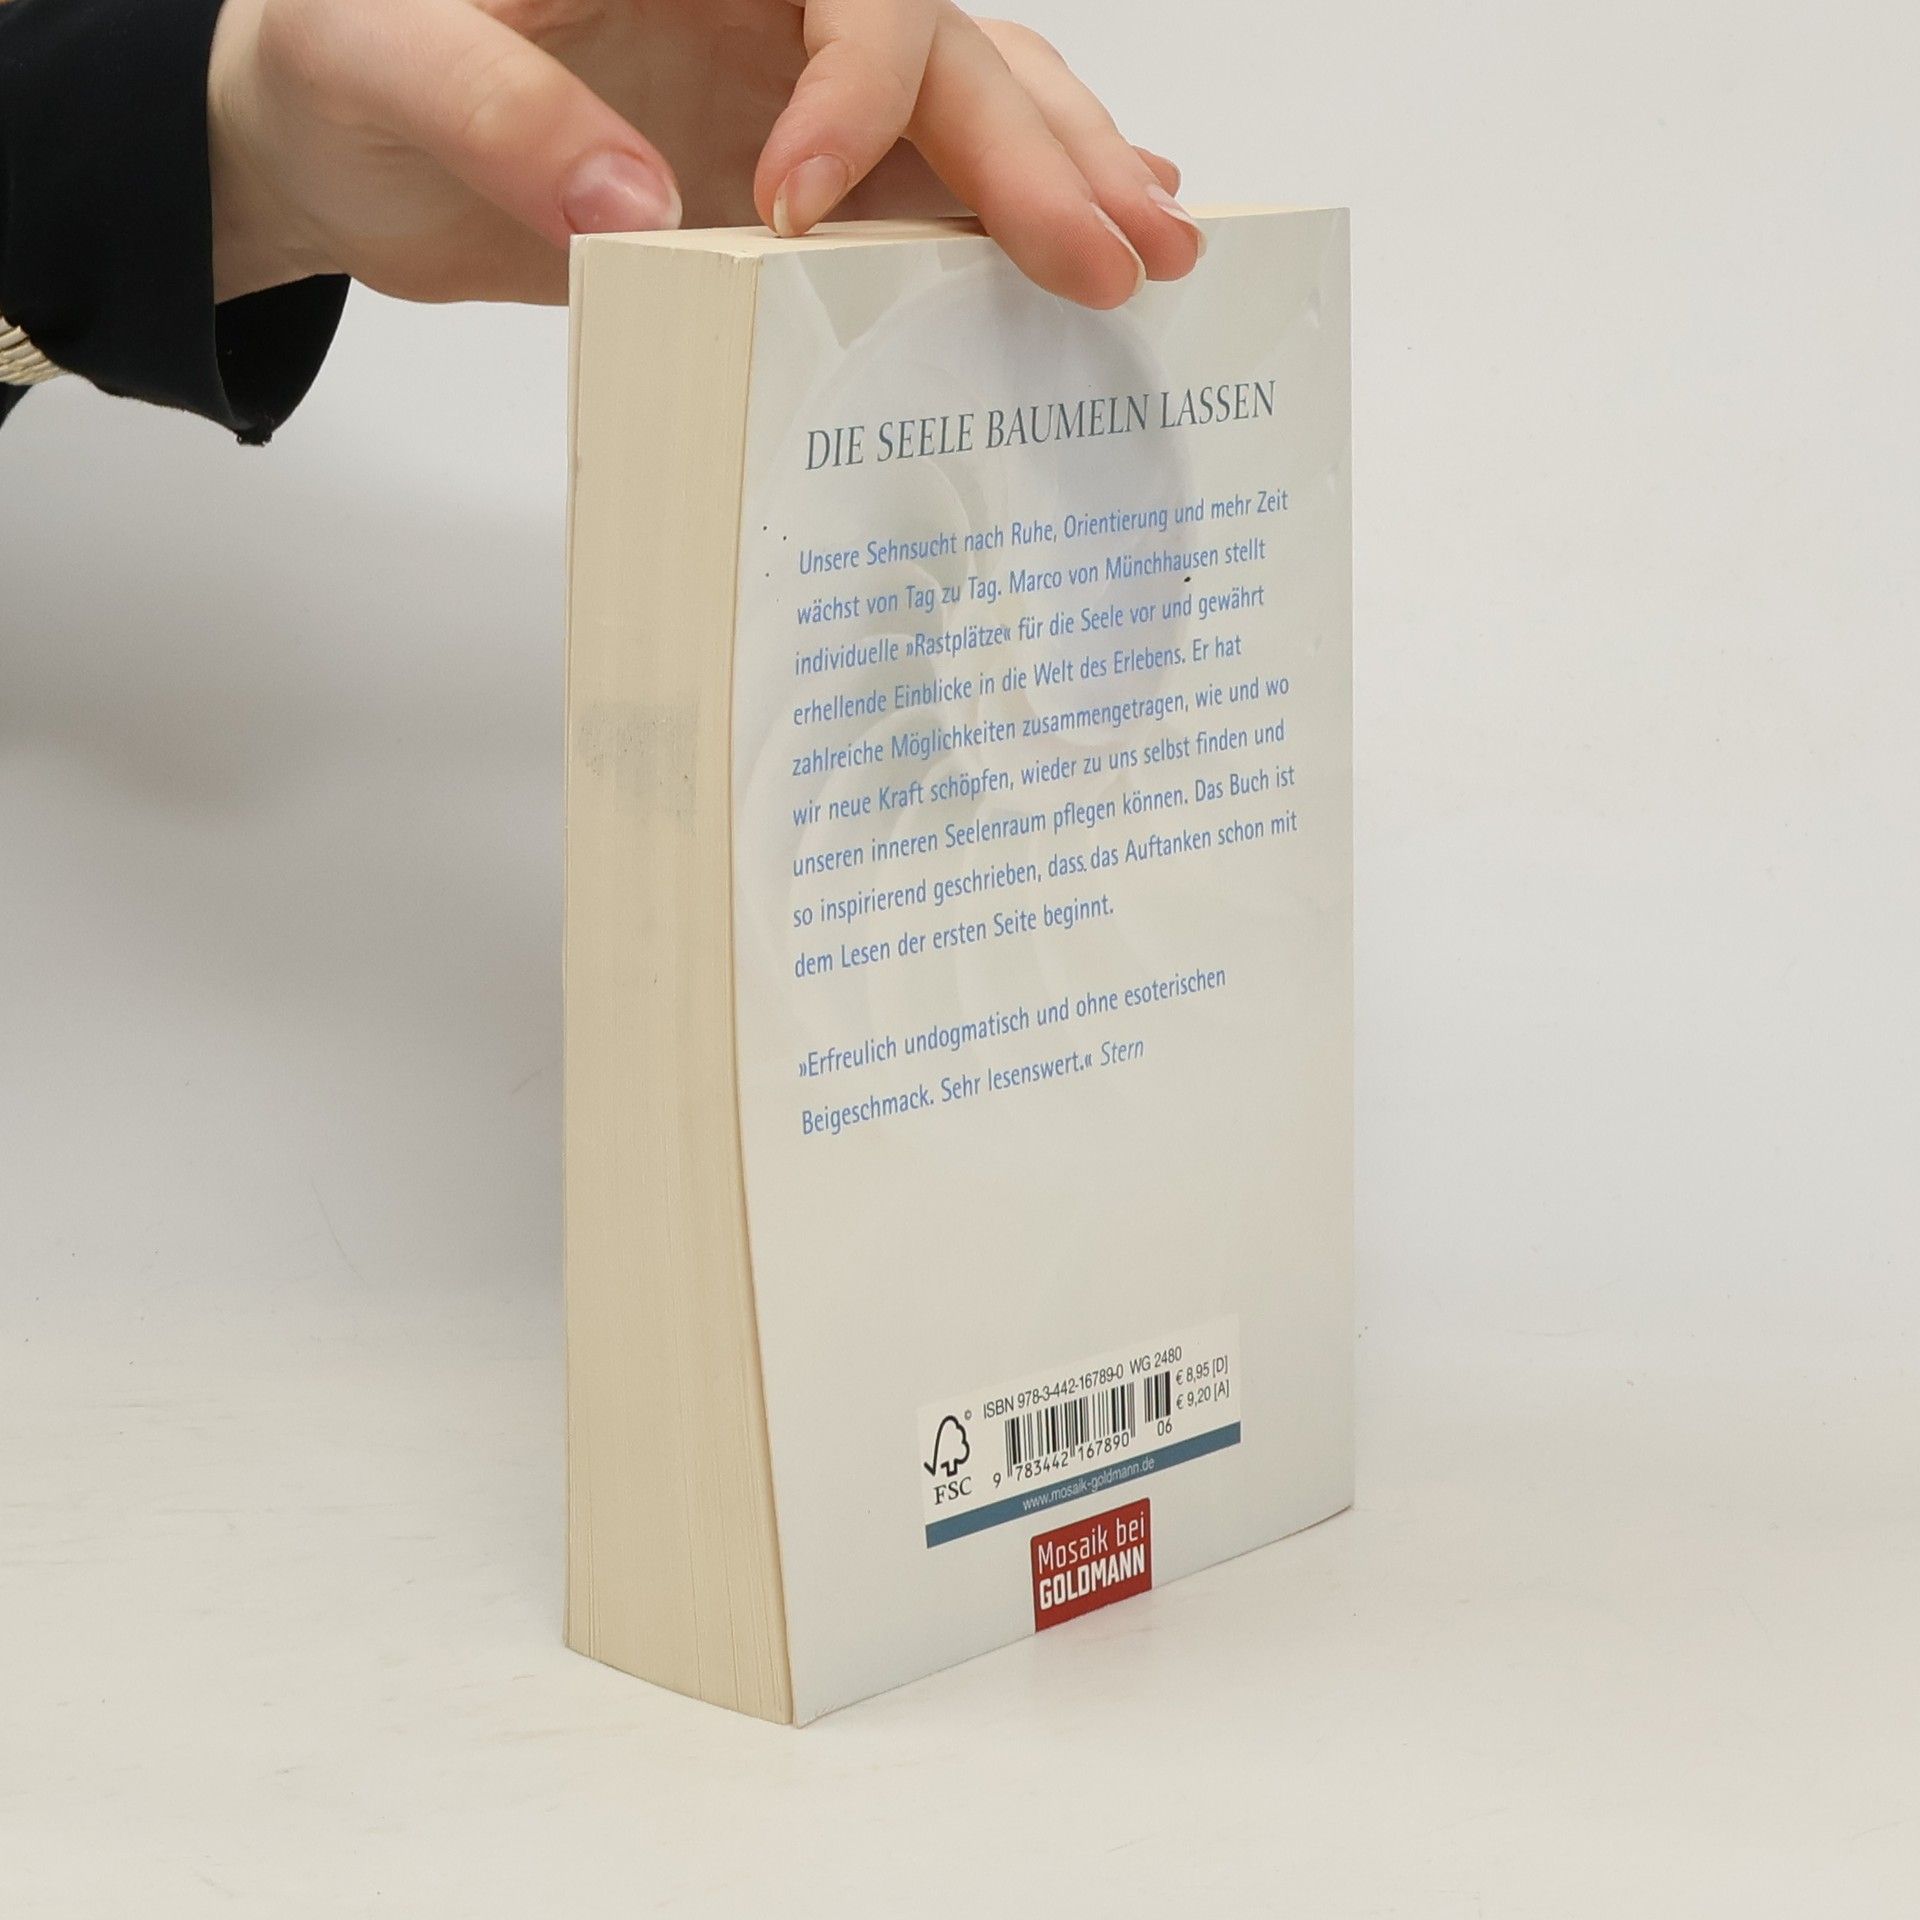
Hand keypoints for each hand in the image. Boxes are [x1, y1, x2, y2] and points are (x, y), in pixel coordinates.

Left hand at [207, 0, 1201, 311]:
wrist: (329, 141)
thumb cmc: (337, 61)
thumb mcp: (378, 56)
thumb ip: (497, 114)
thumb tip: (640, 213)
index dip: (852, 89)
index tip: (796, 209)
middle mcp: (764, 8)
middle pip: (943, 53)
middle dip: (1038, 153)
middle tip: (1123, 250)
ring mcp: (783, 97)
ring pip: (963, 111)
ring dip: (1061, 181)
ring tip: (1160, 245)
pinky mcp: (779, 188)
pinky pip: (914, 197)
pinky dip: (998, 222)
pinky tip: (1078, 242)